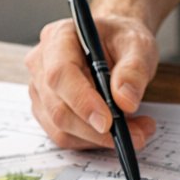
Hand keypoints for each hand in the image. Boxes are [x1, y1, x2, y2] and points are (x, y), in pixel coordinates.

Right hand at [26, 13, 157, 149]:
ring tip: (138, 131)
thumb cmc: (121, 39)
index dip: (82, 102)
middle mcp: (41, 64)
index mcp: (59, 38)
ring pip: (61, 128)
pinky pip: (66, 136)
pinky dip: (94, 141)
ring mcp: (40, 89)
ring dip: (100, 139)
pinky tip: (119, 131)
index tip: (108, 122)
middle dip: (98, 130)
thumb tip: (125, 101)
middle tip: (138, 134)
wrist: (114, 42)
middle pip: (59, 108)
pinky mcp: (47, 110)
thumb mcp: (138, 45)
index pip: (60, 74)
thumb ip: (134, 70)